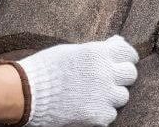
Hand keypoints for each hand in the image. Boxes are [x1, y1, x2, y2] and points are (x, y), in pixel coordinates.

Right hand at [17, 35, 139, 125]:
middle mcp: (105, 73)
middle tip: (109, 79)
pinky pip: (110, 114)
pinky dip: (101, 112)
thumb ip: (97, 49)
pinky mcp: (98, 115)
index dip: (127, 58)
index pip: (128, 53)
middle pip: (130, 75)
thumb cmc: (46, 68)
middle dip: (121, 76)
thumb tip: (118, 42)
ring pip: (122, 96)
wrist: (27, 93)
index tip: (124, 61)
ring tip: (94, 94)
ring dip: (111, 95)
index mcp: (98, 54)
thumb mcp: (72, 51)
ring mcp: (104, 96)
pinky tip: (87, 106)